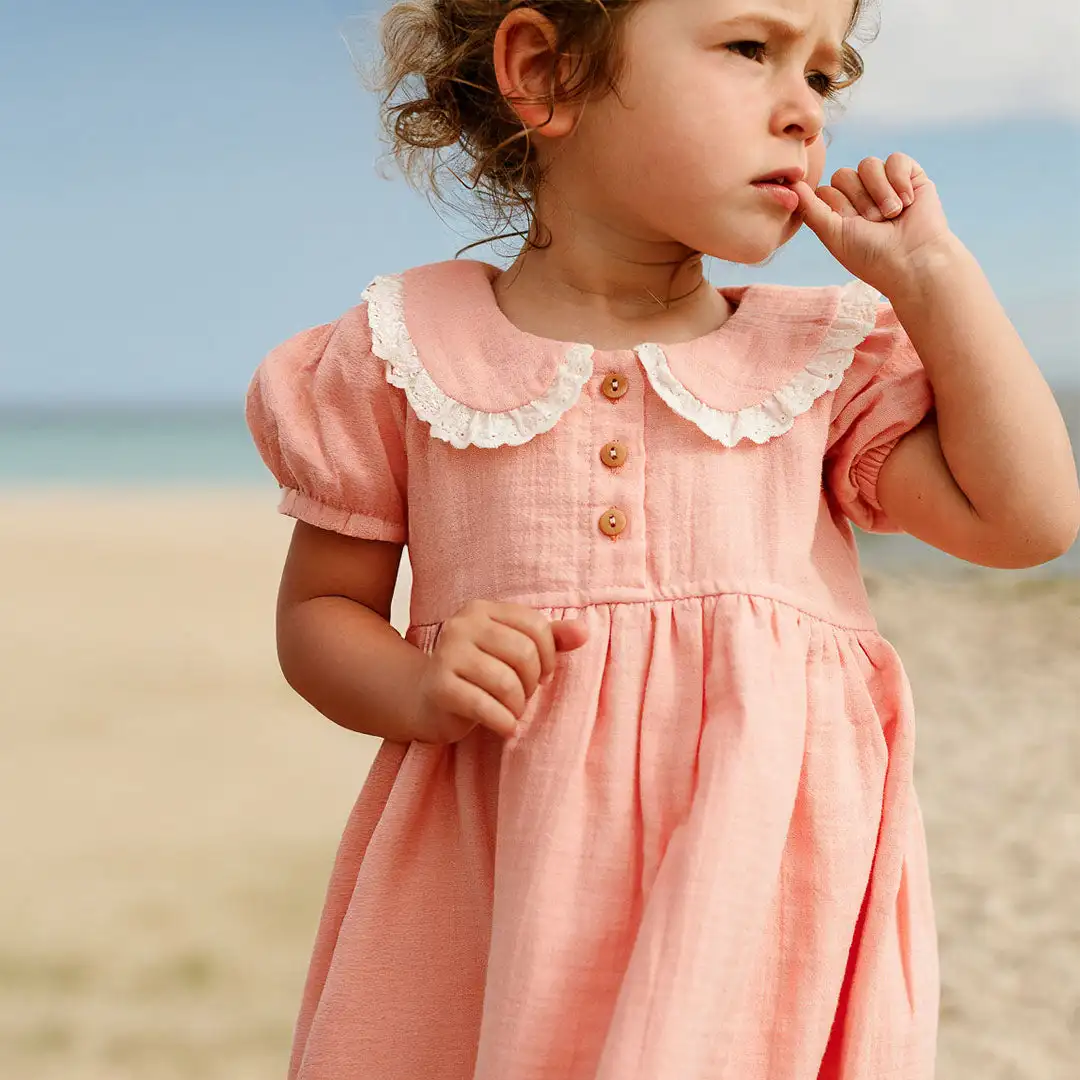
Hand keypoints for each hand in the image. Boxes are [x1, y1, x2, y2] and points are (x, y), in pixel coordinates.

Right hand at [411, 600, 588, 743]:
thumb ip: (550, 638)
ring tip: (511, 711)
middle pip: (523, 653)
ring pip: (506, 682)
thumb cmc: (478, 674)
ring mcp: (446, 654)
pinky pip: (485, 707)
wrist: (426, 700)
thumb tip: (583, 632)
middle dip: (532, 683)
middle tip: (522, 695)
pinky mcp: (439, 687)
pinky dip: (504, 722)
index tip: (541, 674)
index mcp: (481, 609)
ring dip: (518, 706)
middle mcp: (461, 625)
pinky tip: (505, 726)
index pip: (535, 626)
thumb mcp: (514, 651)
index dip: (548, 656)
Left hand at [793, 153, 954, 300]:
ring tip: (892, 215)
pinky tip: (907, 202)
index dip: (837, 206)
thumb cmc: (871, 256)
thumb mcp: (833, 235)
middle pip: (843, 175)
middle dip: (859, 201)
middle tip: (875, 223)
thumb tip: (791, 182)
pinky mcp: (910, 176)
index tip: (852, 227)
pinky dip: (899, 181)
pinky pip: (896, 159)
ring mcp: (885, 184)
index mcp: (840, 212)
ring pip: (868, 165)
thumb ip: (811, 208)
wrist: (913, 260)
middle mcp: (860, 196)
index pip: (825, 189)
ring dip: (879, 193)